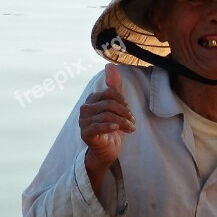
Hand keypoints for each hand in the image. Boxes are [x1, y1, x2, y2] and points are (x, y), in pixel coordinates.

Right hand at [79, 64, 134, 191]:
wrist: (106, 151)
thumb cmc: (111, 128)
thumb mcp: (116, 107)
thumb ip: (114, 87)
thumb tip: (110, 65)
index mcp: (91, 100)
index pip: (110, 93)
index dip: (123, 102)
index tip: (130, 112)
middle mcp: (85, 109)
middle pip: (109, 104)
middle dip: (125, 112)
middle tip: (133, 122)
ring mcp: (83, 121)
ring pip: (107, 115)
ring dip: (123, 122)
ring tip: (131, 129)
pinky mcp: (85, 134)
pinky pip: (99, 126)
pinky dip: (110, 126)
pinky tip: (118, 129)